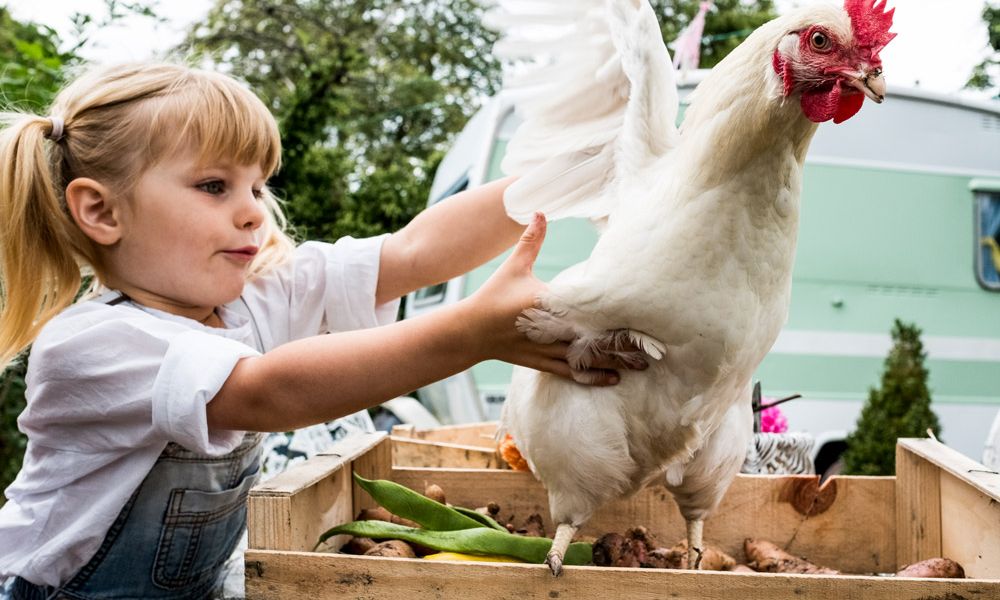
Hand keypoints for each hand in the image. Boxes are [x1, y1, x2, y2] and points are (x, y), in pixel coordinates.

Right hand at [462, 213, 628, 385]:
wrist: (471, 332)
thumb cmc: (493, 297)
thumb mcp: (514, 267)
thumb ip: (530, 241)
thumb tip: (541, 210)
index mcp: (547, 304)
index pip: (587, 310)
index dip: (614, 315)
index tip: (640, 314)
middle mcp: (551, 330)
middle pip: (595, 339)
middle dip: (624, 344)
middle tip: (654, 348)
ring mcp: (548, 350)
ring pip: (588, 359)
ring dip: (615, 363)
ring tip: (642, 366)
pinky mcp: (543, 363)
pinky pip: (572, 372)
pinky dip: (594, 377)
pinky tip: (613, 379)